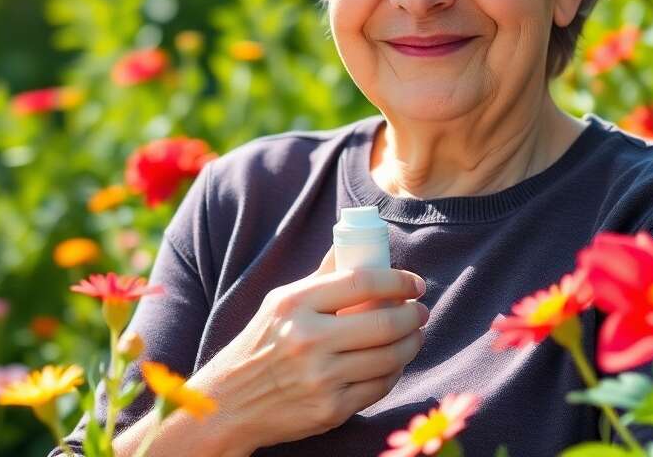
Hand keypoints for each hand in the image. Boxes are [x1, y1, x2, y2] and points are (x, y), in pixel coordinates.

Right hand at [185, 245, 427, 453]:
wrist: (231, 402)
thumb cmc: (261, 344)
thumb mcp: (280, 302)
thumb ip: (320, 277)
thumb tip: (355, 243)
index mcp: (294, 304)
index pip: (361, 281)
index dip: (398, 280)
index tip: (414, 283)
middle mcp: (308, 339)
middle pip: (384, 322)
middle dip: (414, 315)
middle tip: (420, 310)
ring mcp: (321, 377)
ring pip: (389, 357)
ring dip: (412, 343)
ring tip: (414, 334)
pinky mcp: (331, 409)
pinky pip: (379, 387)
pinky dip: (394, 372)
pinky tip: (393, 362)